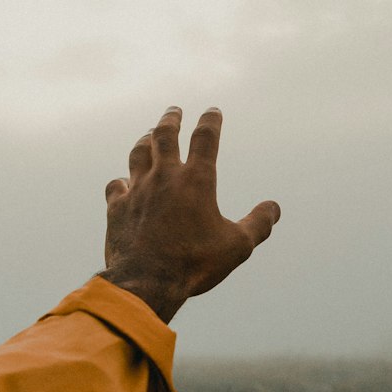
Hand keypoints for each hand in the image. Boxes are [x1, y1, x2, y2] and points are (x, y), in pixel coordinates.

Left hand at [99, 106, 280, 323]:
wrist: (146, 281)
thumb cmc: (195, 264)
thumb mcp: (237, 246)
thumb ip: (258, 224)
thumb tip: (274, 207)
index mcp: (197, 180)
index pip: (205, 138)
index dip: (211, 121)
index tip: (212, 111)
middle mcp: (165, 177)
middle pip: (164, 135)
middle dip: (171, 119)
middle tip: (174, 110)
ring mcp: (137, 190)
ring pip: (138, 153)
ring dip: (144, 141)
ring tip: (147, 134)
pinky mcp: (116, 207)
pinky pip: (116, 185)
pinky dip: (121, 180)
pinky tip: (123, 182)